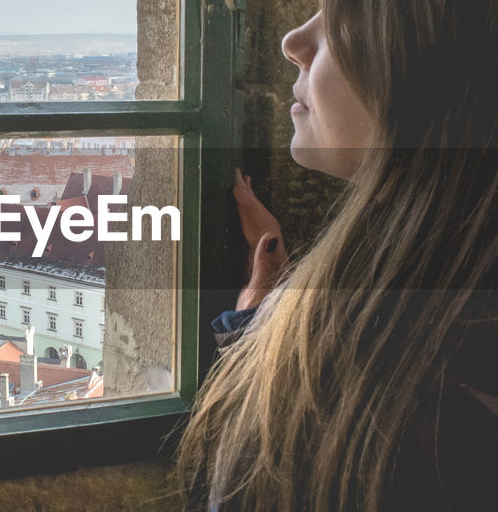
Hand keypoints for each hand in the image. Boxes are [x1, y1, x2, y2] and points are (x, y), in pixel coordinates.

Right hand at [233, 169, 287, 308]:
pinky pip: (252, 236)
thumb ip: (264, 266)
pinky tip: (242, 215)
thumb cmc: (255, 319)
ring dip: (249, 206)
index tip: (238, 186)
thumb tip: (270, 236)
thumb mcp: (258, 294)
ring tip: (241, 186)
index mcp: (274, 261)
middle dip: (250, 198)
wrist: (252, 336)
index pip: (264, 225)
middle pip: (262, 221)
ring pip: (258, 227)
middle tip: (239, 175)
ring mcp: (266, 262)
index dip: (250, 204)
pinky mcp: (257, 268)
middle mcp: (274, 259)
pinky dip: (246, 220)